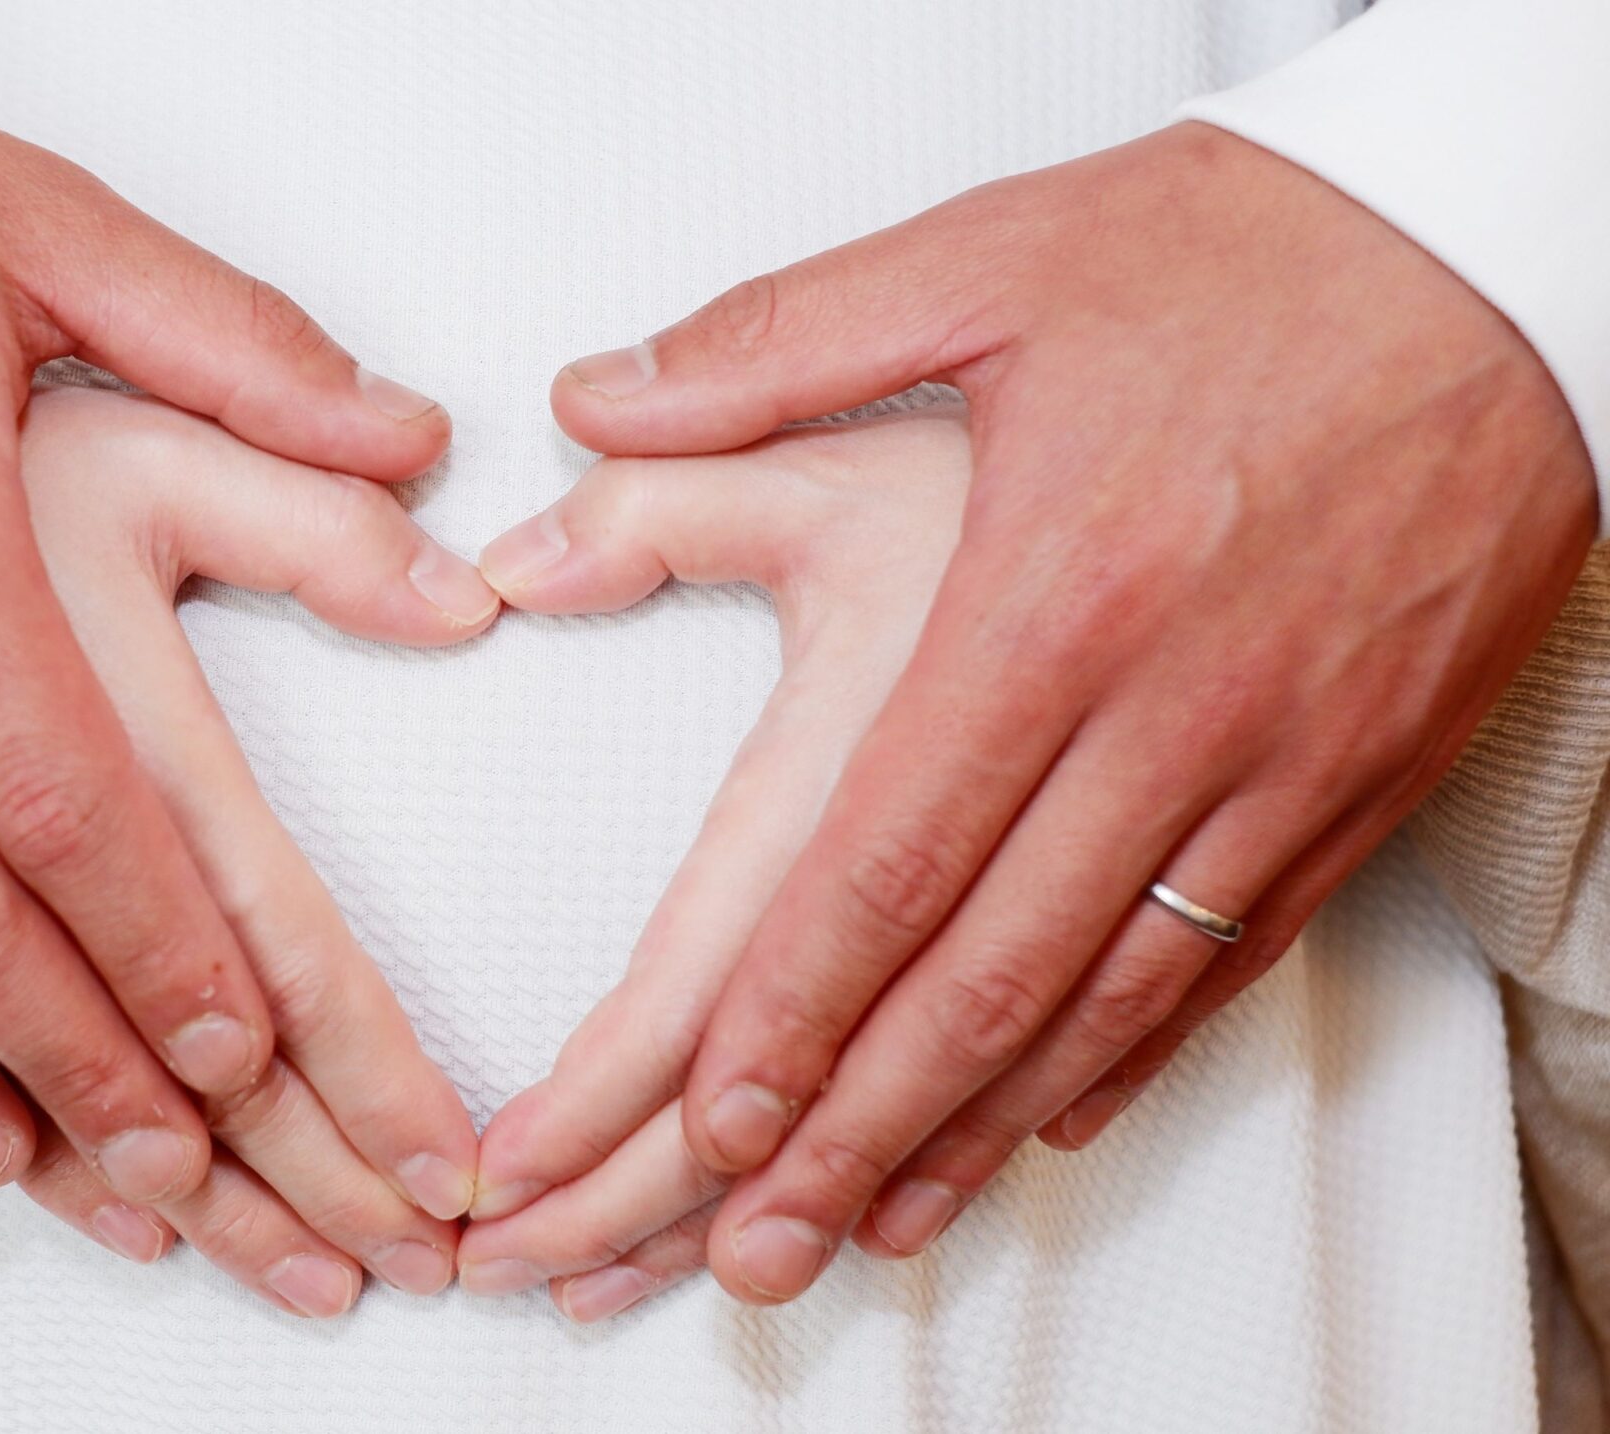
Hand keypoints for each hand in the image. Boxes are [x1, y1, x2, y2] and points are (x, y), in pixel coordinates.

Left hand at [539, 122, 1598, 1305]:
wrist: (1513, 255)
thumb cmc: (1250, 252)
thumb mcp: (989, 260)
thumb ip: (770, 348)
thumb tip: (587, 404)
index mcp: (1045, 599)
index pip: (888, 859)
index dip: (791, 1012)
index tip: (704, 1121)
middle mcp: (1165, 714)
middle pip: (982, 975)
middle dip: (851, 1128)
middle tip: (747, 1244)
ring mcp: (1279, 763)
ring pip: (1104, 998)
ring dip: (974, 1129)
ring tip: (868, 1226)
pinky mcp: (1357, 779)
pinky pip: (1227, 962)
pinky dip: (1122, 1057)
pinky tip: (1039, 1123)